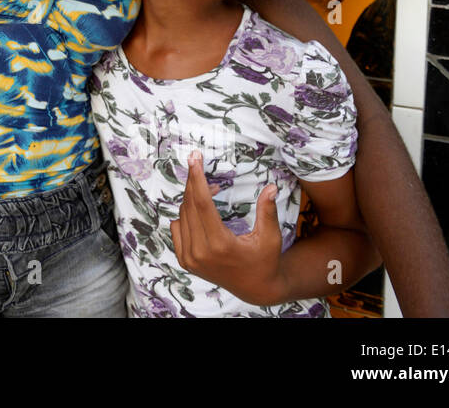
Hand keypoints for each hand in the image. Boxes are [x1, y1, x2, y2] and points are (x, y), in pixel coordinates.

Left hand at [170, 150, 284, 305]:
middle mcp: (200, 253)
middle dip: (192, 182)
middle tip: (196, 162)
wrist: (256, 289)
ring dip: (191, 198)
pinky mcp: (185, 261)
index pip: (202, 203)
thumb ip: (267, 211)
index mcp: (220, 245)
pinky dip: (185, 215)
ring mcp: (190, 259)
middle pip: (189, 206)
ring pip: (182, 216)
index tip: (194, 158)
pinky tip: (199, 210)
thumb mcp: (271, 237)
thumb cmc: (265, 260)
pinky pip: (177, 228)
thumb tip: (271, 187)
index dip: (197, 178)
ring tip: (208, 188)